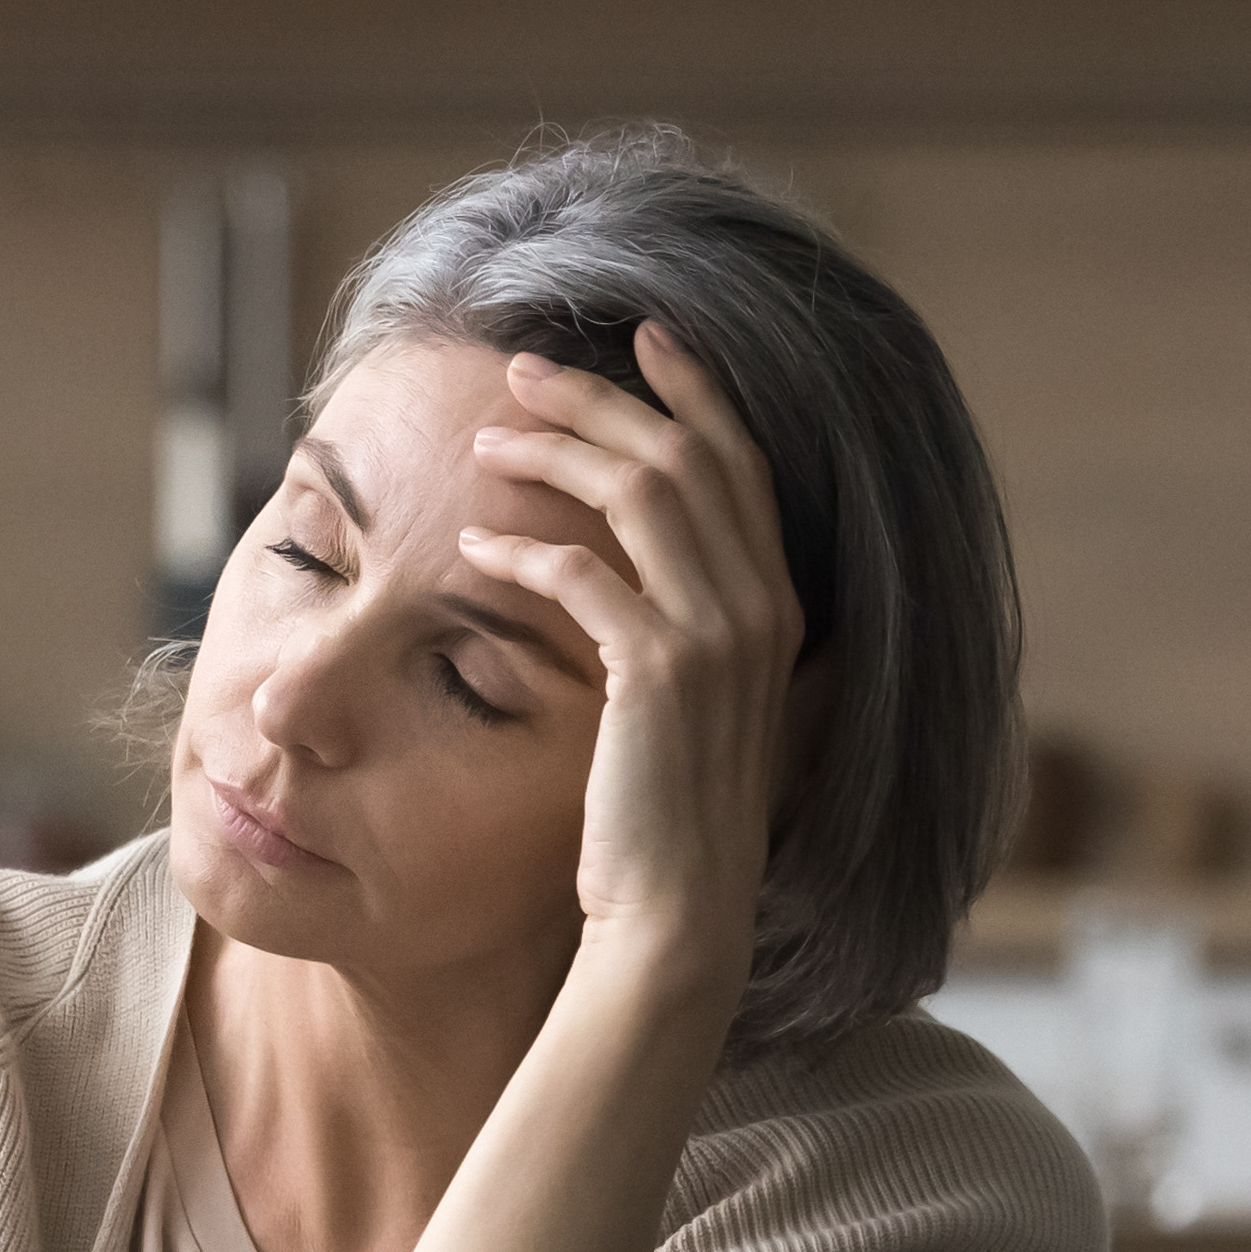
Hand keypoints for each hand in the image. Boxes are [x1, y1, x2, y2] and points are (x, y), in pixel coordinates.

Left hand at [459, 325, 796, 1005]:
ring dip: (555, 451)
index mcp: (777, 604)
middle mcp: (762, 606)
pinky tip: (472, 545)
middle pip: (684, 455)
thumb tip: (635, 567)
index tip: (645, 336)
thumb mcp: (694, 702)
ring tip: (487, 439)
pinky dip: (523, 546)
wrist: (677, 915)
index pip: (741, 463)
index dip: (695, 390)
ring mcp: (718, 637)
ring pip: (638, 491)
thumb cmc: (669, 819)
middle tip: (522, 369)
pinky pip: (583, 573)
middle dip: (602, 397)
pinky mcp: (657, 672)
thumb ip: (689, 625)